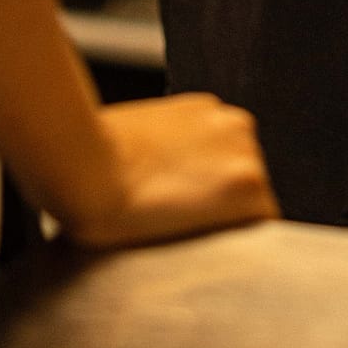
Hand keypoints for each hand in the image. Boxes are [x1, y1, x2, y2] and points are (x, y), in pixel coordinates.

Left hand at [65, 93, 278, 250]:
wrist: (83, 164)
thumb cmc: (119, 215)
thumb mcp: (181, 246)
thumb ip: (221, 233)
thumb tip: (227, 234)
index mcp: (249, 187)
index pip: (264, 221)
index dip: (234, 235)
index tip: (211, 239)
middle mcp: (244, 145)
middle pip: (250, 184)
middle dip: (225, 199)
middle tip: (183, 216)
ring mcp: (221, 118)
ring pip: (232, 156)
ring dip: (213, 168)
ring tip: (170, 185)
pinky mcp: (199, 101)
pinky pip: (211, 133)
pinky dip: (197, 145)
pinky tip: (164, 160)